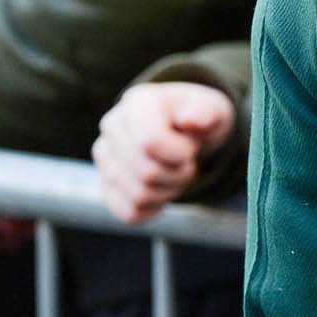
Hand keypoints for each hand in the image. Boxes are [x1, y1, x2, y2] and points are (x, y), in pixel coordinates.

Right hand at [92, 82, 237, 223]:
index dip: (180, 154)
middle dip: (179, 174)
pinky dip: (154, 208)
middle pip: (147, 173)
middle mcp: (112, 127)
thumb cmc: (197, 117)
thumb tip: (190, 120)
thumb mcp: (211, 109)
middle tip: (187, 162)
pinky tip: (162, 189)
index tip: (191, 146)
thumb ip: (206, 112)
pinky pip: (130, 213)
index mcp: (137, 103)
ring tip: (175, 173)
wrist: (182, 128)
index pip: (150, 142)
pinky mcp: (105, 184)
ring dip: (169, 192)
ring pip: (139, 196)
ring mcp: (105, 157)